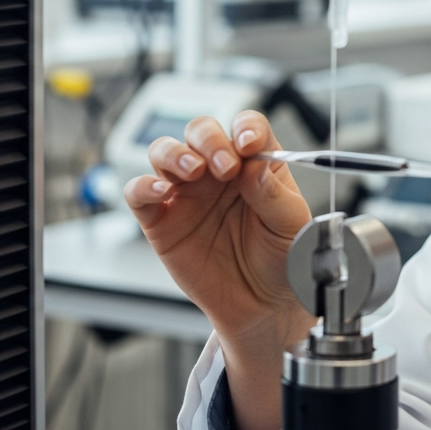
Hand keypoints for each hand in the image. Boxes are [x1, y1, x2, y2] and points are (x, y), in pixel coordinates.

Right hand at [124, 110, 314, 429]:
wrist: (261, 305)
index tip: (249, 144)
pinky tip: (162, 192)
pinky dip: (144, 185)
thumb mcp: (291, 226)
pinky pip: (139, 191)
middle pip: (202, 131)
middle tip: (225, 166)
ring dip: (176, 153)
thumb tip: (254, 165)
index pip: (246, 126)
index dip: (245, 127)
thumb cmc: (281, 259)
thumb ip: (273, 194)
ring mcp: (187, 192)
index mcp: (254, 164)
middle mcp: (218, 171)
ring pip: (166, 151)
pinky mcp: (161, 219)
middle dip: (210, 140)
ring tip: (194, 172)